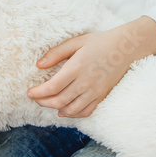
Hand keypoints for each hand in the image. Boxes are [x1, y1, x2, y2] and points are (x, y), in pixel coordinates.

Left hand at [28, 16, 155, 117]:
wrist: (126, 48)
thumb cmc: (99, 42)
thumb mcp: (76, 42)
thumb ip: (57, 53)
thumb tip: (39, 65)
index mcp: (77, 67)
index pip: (53, 87)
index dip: (39, 93)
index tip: (29, 93)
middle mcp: (86, 82)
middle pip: (60, 100)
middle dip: (44, 102)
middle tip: (35, 99)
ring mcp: (95, 91)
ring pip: (72, 109)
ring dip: (57, 110)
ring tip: (49, 104)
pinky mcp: (102, 96)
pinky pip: (86, 111)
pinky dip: (73, 114)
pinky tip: (65, 111)